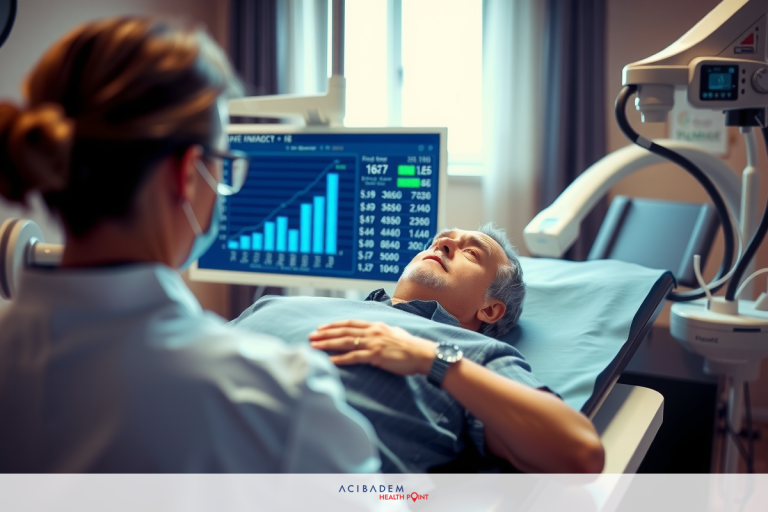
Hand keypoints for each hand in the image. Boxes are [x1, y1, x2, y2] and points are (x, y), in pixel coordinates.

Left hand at [309, 320, 436, 375]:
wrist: (422, 354)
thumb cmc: (410, 346)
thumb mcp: (394, 332)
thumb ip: (381, 331)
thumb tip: (374, 332)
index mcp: (376, 325)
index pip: (350, 323)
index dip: (334, 325)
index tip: (321, 327)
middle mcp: (372, 331)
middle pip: (343, 331)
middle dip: (325, 333)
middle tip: (311, 336)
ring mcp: (373, 343)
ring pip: (345, 342)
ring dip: (327, 344)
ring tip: (313, 346)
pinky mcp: (375, 356)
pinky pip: (354, 357)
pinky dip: (340, 359)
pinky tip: (329, 361)